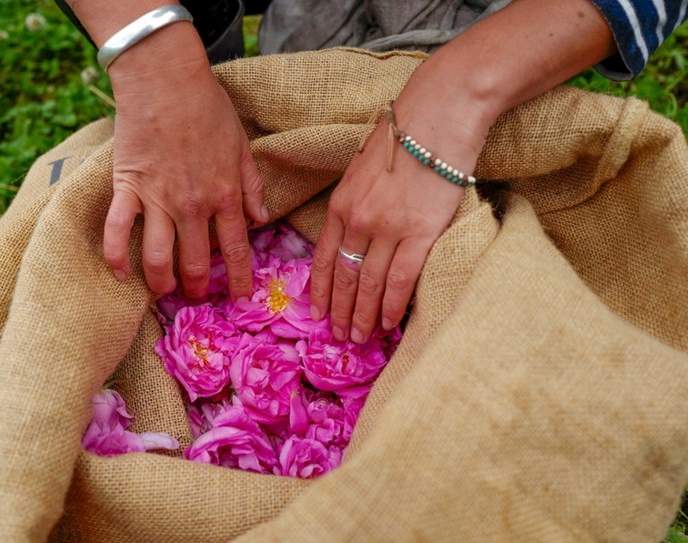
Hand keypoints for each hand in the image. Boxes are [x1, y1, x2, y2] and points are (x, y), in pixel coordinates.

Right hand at [102, 24, 266, 299]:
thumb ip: (252, 185)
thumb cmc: (207, 108)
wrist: (165, 81)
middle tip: (197, 298)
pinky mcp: (127, 188)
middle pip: (196, 262)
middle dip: (198, 288)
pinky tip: (119, 274)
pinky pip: (117, 231)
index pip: (237, 249)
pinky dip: (115, 256)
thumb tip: (262, 219)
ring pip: (158, 258)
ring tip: (165, 292)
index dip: (240, 279)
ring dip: (162, 283)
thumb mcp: (242, 145)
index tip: (240, 297)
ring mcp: (157, 200)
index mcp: (224, 195)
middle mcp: (193, 206)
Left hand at [309, 102, 485, 342]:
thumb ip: (355, 202)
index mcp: (341, 203)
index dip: (320, 290)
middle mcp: (358, 219)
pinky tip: (388, 323)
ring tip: (361, 337)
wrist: (439, 114)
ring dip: (363, 315)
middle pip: (344, 277)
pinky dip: (392, 306)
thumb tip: (354, 232)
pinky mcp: (421, 232)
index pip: (324, 258)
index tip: (318, 313)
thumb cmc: (404, 137)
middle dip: (340, 311)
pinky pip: (400, 280)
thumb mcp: (363, 169)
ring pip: (368, 285)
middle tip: (340, 336)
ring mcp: (388, 228)